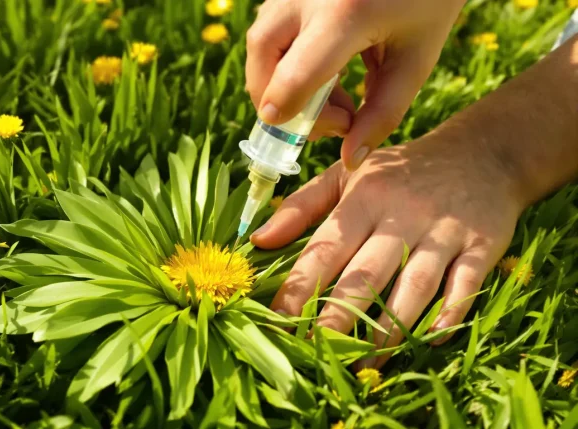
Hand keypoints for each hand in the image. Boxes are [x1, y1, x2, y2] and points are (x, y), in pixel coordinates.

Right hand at [245, 0, 465, 169]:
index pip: (294, 77)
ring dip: (281, 81)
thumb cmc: (428, 1)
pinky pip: (271, 28)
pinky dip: (287, 59)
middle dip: (279, 101)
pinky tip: (327, 68)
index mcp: (345, 13)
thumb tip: (350, 159)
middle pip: (263, 57)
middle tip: (322, 118)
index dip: (290, 118)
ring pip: (260, 42)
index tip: (310, 136)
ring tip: (332, 94)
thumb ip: (382, 114)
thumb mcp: (415, 60)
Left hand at [251, 137, 526, 368]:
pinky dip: (450, 313)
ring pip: (414, 286)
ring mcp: (443, 231)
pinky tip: (431, 339)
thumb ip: (301, 207)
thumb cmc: (399, 172)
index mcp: (363, 199)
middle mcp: (402, 215)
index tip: (278, 323)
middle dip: (337, 318)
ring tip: (366, 361)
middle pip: (365, 274)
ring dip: (390, 327)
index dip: (299, 288)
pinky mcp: (482, 245)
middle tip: (314, 352)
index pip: (324, 249)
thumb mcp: (347, 176)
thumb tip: (257, 240)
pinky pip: (465, 284)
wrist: (481, 152)